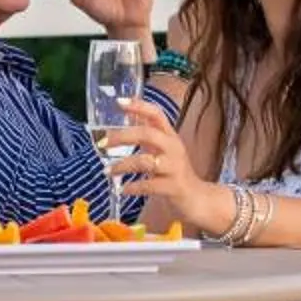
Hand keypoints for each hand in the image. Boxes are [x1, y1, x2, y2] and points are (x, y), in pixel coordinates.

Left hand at [105, 98, 218, 230]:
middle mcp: (174, 148)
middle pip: (148, 134)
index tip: (119, 102)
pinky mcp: (173, 187)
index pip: (156, 114)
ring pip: (145, 161)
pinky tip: (123, 190)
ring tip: (108, 171)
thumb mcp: (164, 150)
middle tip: (102, 142)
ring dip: (122, 165)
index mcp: (170, 136)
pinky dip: (133, 187)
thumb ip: (147, 135)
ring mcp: (174, 168)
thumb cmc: (175, 172)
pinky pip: (149, 186)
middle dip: (123, 136)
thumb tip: (125, 119)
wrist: (197, 198)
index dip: (139, 106)